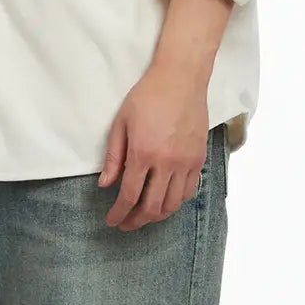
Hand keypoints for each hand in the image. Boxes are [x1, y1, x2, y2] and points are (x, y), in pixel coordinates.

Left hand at [98, 65, 209, 228]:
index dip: (119, 213)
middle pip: (151, 206)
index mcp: (142, 153)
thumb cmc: (147, 97)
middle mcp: (166, 163)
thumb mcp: (120, 124)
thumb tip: (105, 184)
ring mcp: (185, 162)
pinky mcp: (198, 159)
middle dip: (136, 220)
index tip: (111, 221)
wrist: (180, 80)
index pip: (129, 195)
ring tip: (145, 216)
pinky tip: (166, 202)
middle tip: (126, 224)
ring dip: (157, 216)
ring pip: (173, 204)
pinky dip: (176, 203)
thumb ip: (113, 157)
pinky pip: (189, 191)